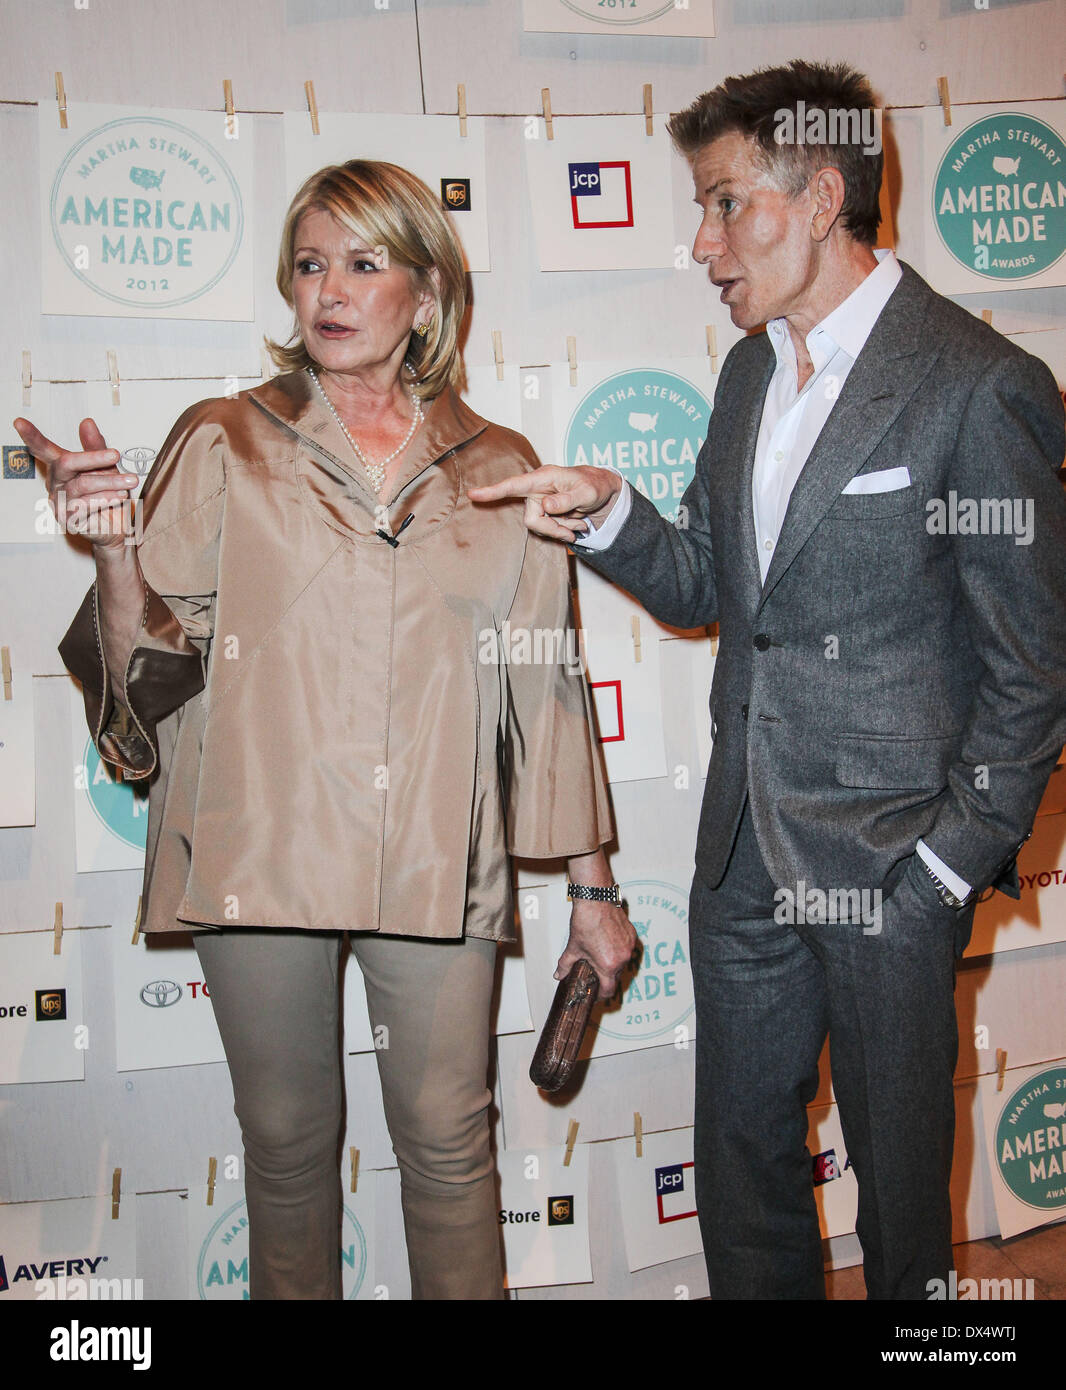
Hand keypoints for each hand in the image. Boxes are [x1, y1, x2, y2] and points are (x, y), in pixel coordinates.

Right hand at [12, 416, 139, 549]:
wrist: (118, 527)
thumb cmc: (109, 495)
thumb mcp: (106, 467)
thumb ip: (96, 446)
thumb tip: (87, 423)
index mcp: (61, 468)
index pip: (43, 449)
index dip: (31, 436)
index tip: (19, 422)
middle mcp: (56, 484)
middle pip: (66, 463)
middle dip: (93, 458)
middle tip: (115, 455)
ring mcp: (59, 502)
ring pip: (82, 485)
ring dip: (110, 481)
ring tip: (129, 481)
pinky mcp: (68, 520)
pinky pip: (86, 505)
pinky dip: (106, 498)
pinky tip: (119, 497)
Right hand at [468, 465, 621, 542]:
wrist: (601, 489)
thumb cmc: (594, 486)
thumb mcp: (587, 493)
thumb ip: (567, 500)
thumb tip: (546, 506)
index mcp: (544, 478)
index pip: (514, 486)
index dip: (493, 492)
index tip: (474, 495)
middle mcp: (537, 489)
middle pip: (532, 519)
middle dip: (553, 529)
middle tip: (576, 531)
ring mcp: (540, 501)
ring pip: (540, 526)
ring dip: (561, 529)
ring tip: (580, 521)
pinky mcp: (544, 511)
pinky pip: (547, 528)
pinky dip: (563, 530)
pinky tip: (577, 523)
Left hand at [554, 899, 637, 999]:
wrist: (595, 901)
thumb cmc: (585, 922)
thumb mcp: (573, 947)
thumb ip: (565, 965)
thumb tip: (559, 975)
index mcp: (608, 965)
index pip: (609, 990)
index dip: (601, 995)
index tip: (596, 994)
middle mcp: (622, 958)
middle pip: (615, 977)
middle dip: (605, 977)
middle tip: (594, 972)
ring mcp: (629, 946)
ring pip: (622, 962)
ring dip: (613, 963)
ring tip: (600, 955)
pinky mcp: (632, 935)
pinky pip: (626, 949)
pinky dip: (618, 950)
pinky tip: (607, 943)